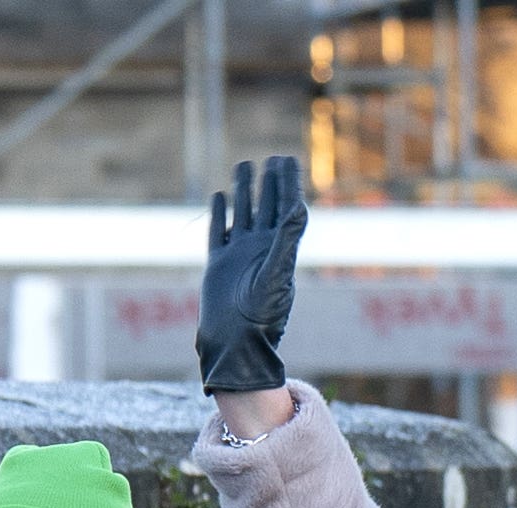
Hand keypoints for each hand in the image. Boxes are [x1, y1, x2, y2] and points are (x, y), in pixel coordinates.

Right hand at [198, 157, 306, 393]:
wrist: (235, 341)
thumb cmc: (261, 314)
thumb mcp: (277, 274)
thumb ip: (287, 239)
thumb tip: (297, 207)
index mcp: (279, 249)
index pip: (286, 207)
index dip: (288, 183)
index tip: (288, 159)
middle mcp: (261, 249)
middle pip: (267, 207)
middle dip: (271, 182)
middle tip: (274, 158)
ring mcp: (239, 255)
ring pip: (242, 213)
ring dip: (245, 191)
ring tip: (246, 165)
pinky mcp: (218, 264)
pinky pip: (219, 231)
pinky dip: (219, 213)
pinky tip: (219, 197)